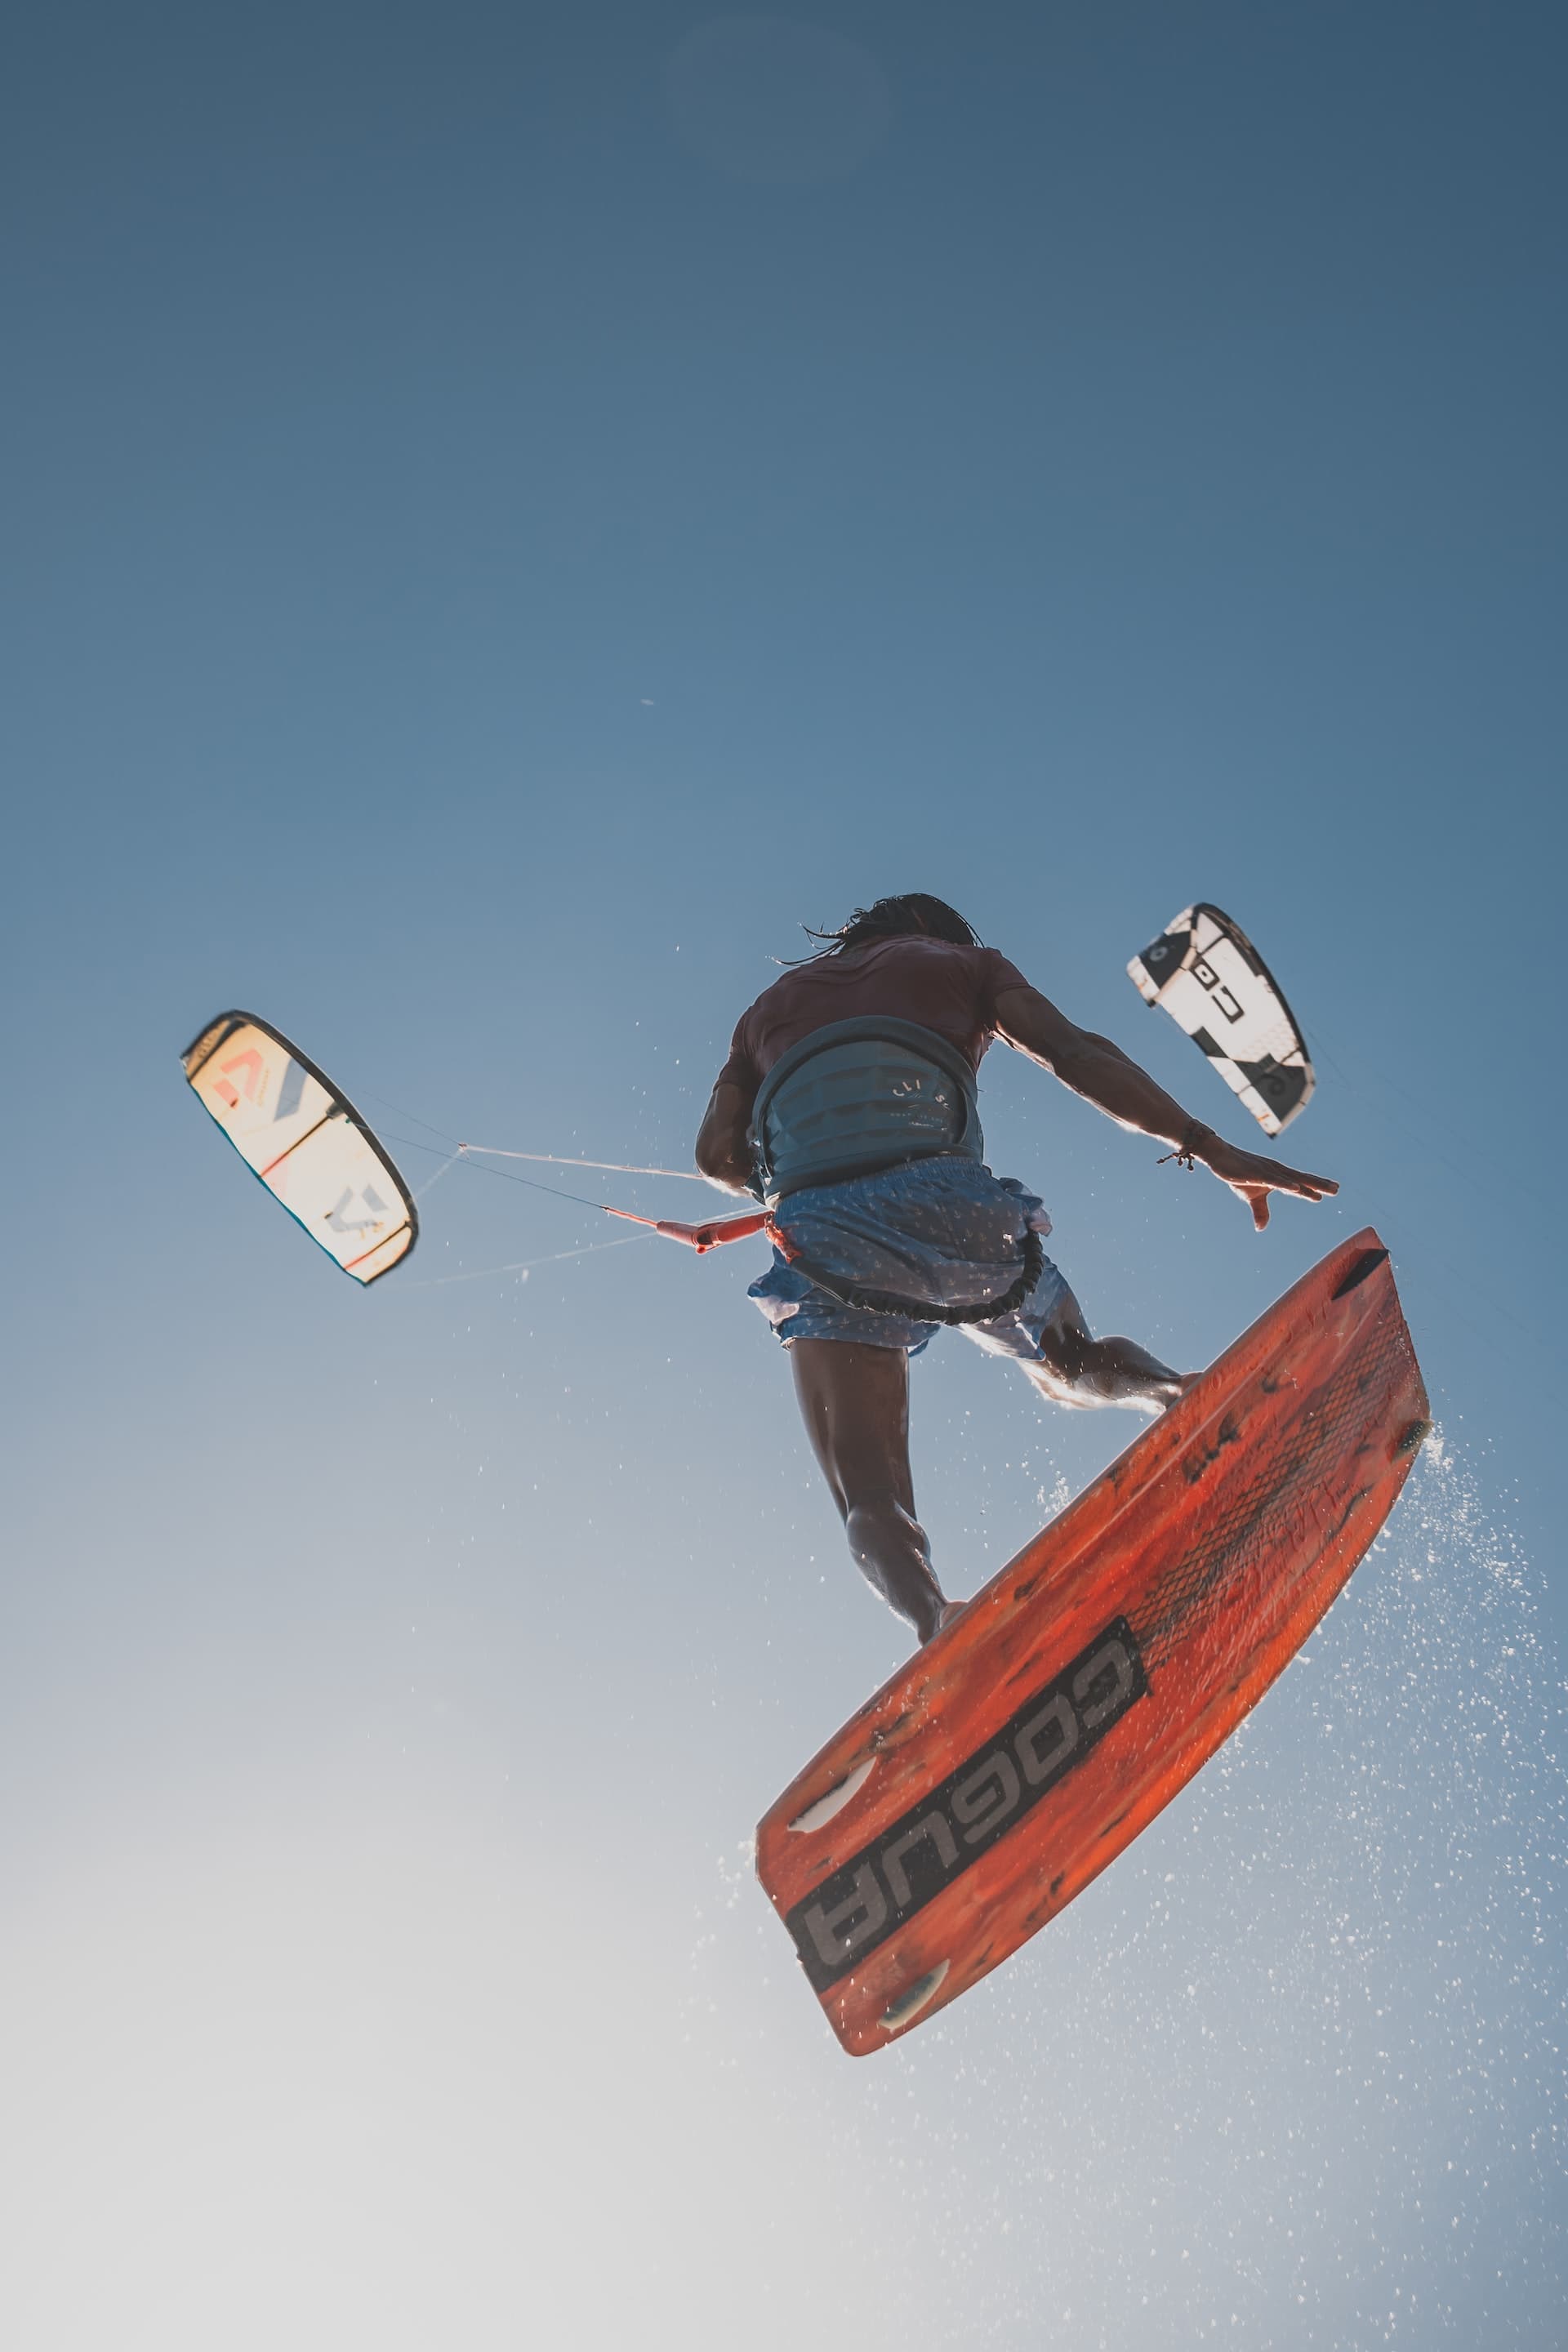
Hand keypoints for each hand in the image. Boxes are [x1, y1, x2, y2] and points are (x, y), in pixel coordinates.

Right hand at [1199, 1135, 1339, 1230]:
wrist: (1219, 1156)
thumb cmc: (1237, 1174)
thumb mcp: (1251, 1196)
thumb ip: (1260, 1211)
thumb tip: (1261, 1228)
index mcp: (1278, 1177)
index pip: (1300, 1182)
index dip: (1315, 1186)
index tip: (1332, 1190)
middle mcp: (1277, 1172)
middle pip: (1301, 1179)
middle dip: (1319, 1184)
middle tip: (1337, 1189)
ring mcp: (1268, 1172)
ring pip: (1291, 1180)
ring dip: (1307, 1185)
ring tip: (1323, 1192)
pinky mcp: (1257, 1173)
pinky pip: (1273, 1180)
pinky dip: (1286, 1184)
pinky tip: (1297, 1188)